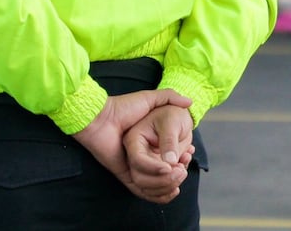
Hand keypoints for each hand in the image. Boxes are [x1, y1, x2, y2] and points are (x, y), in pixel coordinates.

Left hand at [72, 90, 191, 193]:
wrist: (100, 118)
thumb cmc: (124, 107)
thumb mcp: (150, 99)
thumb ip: (170, 97)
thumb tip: (190, 102)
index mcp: (149, 141)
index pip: (169, 155)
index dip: (181, 157)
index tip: (189, 154)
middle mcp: (142, 155)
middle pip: (164, 172)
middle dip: (178, 173)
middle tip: (184, 167)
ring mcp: (133, 167)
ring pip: (155, 183)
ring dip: (169, 183)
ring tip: (179, 174)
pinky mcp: (125, 175)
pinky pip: (141, 191)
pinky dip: (157, 194)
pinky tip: (171, 188)